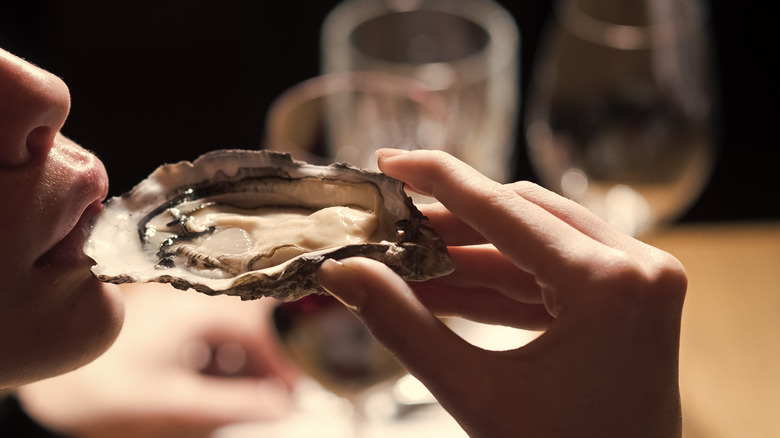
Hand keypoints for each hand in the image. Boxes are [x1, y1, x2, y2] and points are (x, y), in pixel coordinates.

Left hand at [17, 283, 296, 437]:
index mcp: (196, 310)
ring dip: (244, 357)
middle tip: (276, 390)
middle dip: (266, 355)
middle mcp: (187, 298)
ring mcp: (173, 307)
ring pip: (227, 326)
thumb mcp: (179, 404)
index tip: (293, 387)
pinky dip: (220, 355)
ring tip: (249, 391)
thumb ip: (236, 403)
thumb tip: (281, 404)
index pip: (259, 325)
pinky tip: (217, 381)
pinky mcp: (161, 320)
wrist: (54, 388)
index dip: (283, 357)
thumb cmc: (107, 391)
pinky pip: (205, 331)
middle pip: (247, 320)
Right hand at [317, 149, 685, 437]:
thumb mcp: (475, 395)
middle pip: (522, 217)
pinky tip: (445, 285)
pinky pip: (553, 274)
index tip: (393, 162)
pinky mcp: (631, 298)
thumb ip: (404, 326)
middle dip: (449, 222)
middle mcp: (639, 269)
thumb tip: (344, 273)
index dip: (440, 180)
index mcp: (611, 287)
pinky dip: (500, 281)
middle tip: (391, 222)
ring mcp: (642, 281)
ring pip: (537, 241)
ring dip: (470, 252)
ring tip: (408, 256)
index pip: (505, 211)